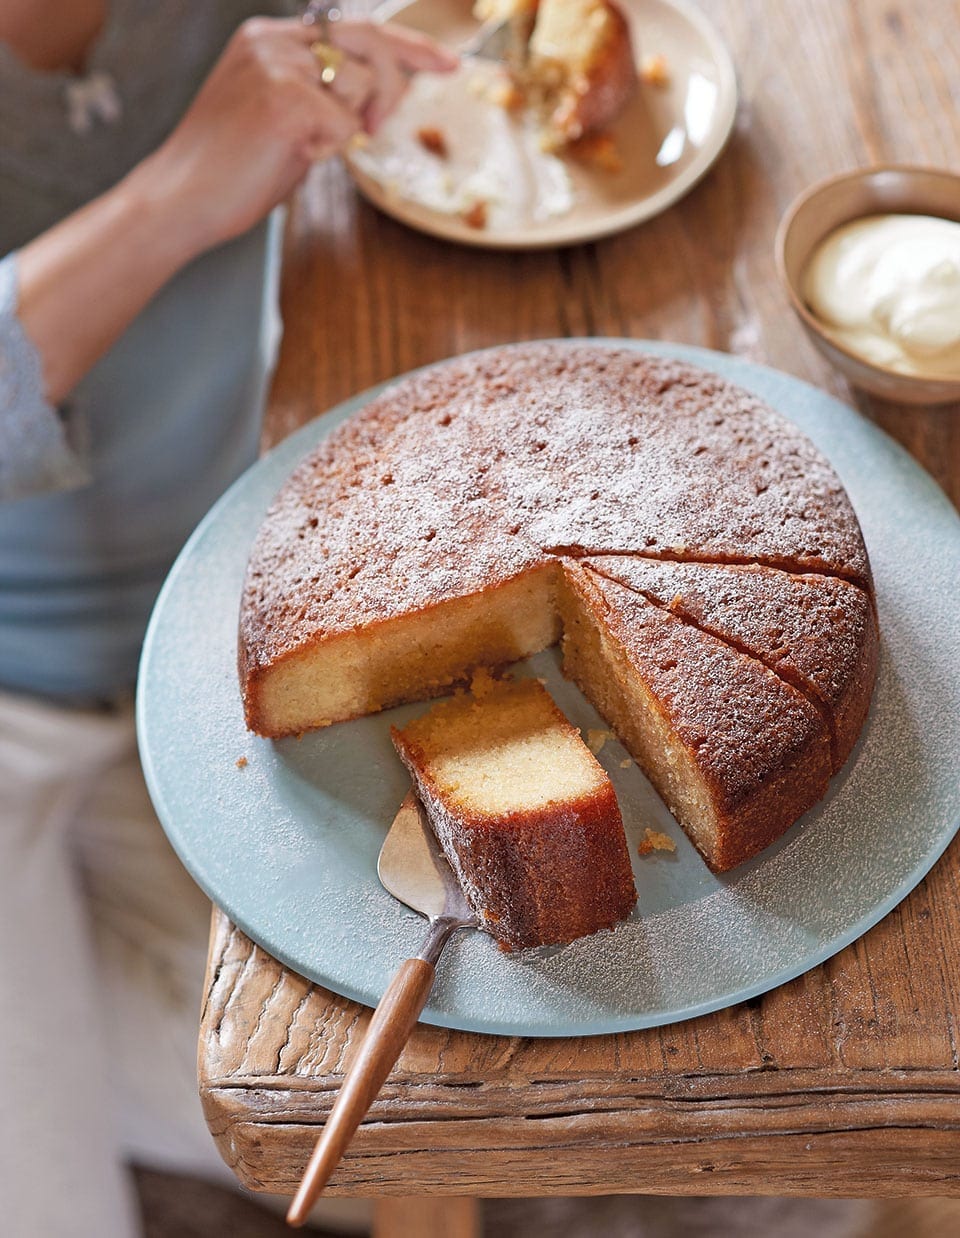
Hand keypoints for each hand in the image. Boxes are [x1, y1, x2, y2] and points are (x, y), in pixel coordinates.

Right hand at [136, 17, 455, 252]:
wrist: (181, 199)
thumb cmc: (231, 170)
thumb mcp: (283, 117)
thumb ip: (324, 96)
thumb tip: (381, 97)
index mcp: (271, 38)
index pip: (356, 28)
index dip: (409, 47)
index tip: (447, 63)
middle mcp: (275, 41)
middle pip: (370, 45)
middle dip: (393, 87)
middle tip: (378, 124)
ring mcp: (280, 67)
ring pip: (361, 91)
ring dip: (345, 131)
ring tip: (297, 149)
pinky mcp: (288, 101)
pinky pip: (346, 130)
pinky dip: (328, 154)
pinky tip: (288, 159)